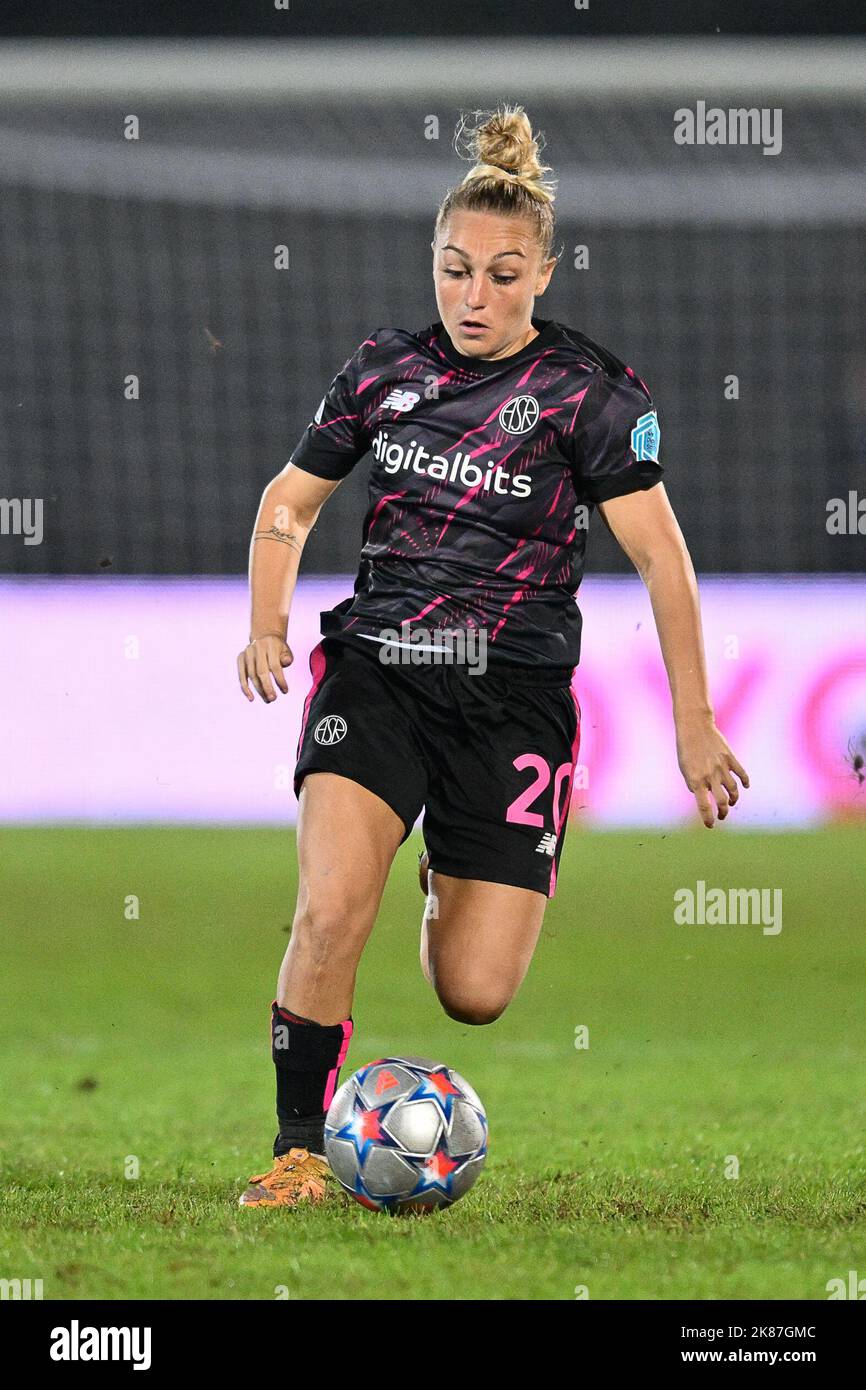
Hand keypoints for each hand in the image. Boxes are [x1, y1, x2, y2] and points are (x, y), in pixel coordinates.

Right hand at [237, 634, 292, 703]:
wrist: (265, 636)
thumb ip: (287, 657)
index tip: (285, 691)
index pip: (274, 665)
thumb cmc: (278, 648)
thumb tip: (286, 662)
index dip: (280, 680)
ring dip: (259, 689)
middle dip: (267, 687)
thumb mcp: (286, 650)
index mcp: (270, 644)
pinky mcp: (240, 657)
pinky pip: (241, 675)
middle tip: (273, 699)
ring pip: (251, 675)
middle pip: (261, 671)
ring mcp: (247, 652)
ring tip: (268, 700)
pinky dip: (245, 687)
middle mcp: (257, 647)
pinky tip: (251, 698)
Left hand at [675, 713, 749, 827]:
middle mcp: (711, 776)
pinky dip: (745, 782)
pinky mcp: (730, 758)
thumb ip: (694, 784)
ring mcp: (722, 767)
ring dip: (733, 799)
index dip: (708, 818)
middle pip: (722, 802)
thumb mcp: (684, 769)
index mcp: (696, 780)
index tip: (710, 825)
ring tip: (730, 802)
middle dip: (723, 812)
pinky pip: (742, 774)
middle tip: (722, 816)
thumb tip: (702, 795)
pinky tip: (744, 787)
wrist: (695, 727)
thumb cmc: (686, 749)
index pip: (704, 806)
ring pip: (734, 790)